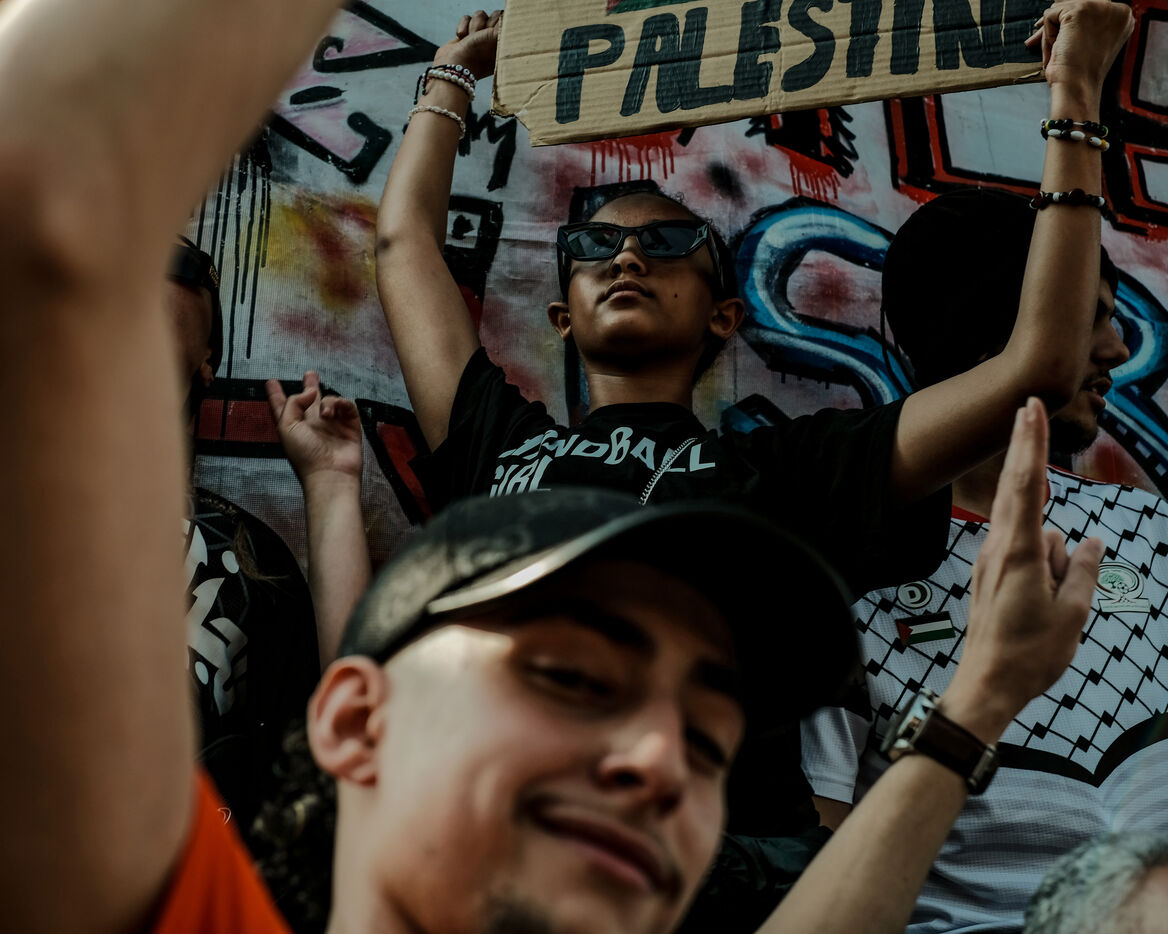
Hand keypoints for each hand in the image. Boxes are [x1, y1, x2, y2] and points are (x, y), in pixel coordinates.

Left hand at [265, 371, 362, 483]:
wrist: (330, 473)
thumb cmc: (305, 454)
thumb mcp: (287, 427)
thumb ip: (294, 403)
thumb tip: (311, 391)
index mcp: (293, 424)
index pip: (282, 406)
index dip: (276, 394)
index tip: (271, 382)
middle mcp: (312, 423)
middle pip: (309, 400)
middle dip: (309, 387)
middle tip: (310, 374)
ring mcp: (332, 425)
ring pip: (329, 401)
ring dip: (327, 401)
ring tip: (326, 414)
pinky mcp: (350, 426)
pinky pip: (347, 407)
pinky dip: (343, 404)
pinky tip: (338, 410)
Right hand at [433, 9, 502, 79]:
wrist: (455, 66)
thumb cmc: (478, 55)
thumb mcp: (496, 37)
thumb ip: (504, 25)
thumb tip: (507, 15)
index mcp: (506, 43)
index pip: (507, 21)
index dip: (497, 24)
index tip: (492, 35)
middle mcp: (495, 39)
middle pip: (494, 15)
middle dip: (484, 25)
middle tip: (480, 39)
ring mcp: (481, 36)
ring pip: (480, 15)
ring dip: (473, 27)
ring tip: (470, 41)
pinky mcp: (467, 34)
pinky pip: (466, 18)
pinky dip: (463, 28)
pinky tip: (462, 39)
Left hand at [942, 398, 1103, 739]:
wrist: (986, 685)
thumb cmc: (1030, 654)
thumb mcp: (1072, 614)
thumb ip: (1083, 571)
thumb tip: (1090, 541)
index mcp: (1018, 553)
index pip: (1027, 487)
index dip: (1029, 445)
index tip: (1028, 410)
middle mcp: (998, 550)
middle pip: (1019, 492)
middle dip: (1026, 450)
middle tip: (1028, 407)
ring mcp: (990, 562)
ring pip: (1034, 537)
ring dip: (1053, 557)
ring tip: (1053, 608)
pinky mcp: (990, 576)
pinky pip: (1025, 556)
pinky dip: (1043, 564)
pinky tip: (1047, 602)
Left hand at [1025, 0, 1133, 97]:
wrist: (1078, 87)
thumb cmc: (1080, 74)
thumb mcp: (1087, 44)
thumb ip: (1081, 26)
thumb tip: (1053, 14)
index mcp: (1121, 17)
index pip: (1088, 9)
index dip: (1068, 23)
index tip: (1057, 37)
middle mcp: (1115, 8)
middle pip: (1074, 5)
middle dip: (1054, 24)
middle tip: (1034, 41)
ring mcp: (1099, 7)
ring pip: (1061, 10)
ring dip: (1051, 33)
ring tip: (1056, 53)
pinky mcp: (1079, 10)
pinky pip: (1050, 15)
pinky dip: (1046, 35)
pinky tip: (1056, 49)